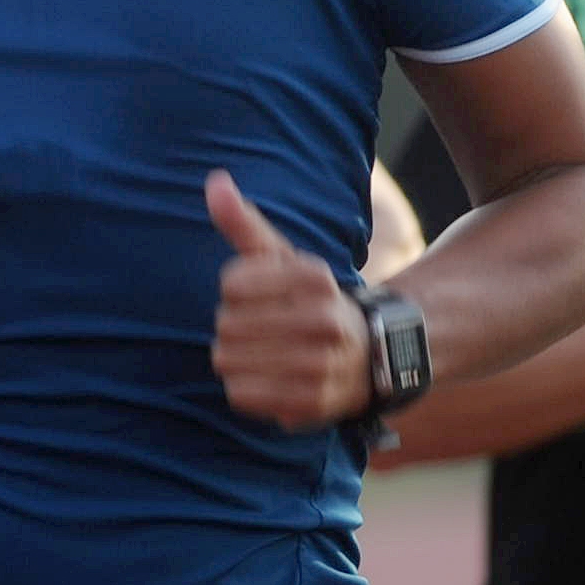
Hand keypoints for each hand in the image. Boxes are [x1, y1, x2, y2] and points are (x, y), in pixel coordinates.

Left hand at [207, 170, 369, 430]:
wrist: (370, 355)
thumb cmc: (308, 300)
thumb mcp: (281, 257)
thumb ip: (243, 222)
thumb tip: (214, 182)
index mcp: (315, 277)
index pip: (231, 284)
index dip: (235, 291)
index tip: (261, 295)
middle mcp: (326, 319)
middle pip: (225, 324)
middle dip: (233, 326)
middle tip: (265, 328)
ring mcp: (322, 364)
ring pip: (228, 360)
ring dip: (234, 357)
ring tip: (265, 353)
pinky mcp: (313, 402)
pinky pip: (240, 394)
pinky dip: (243, 387)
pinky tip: (268, 378)